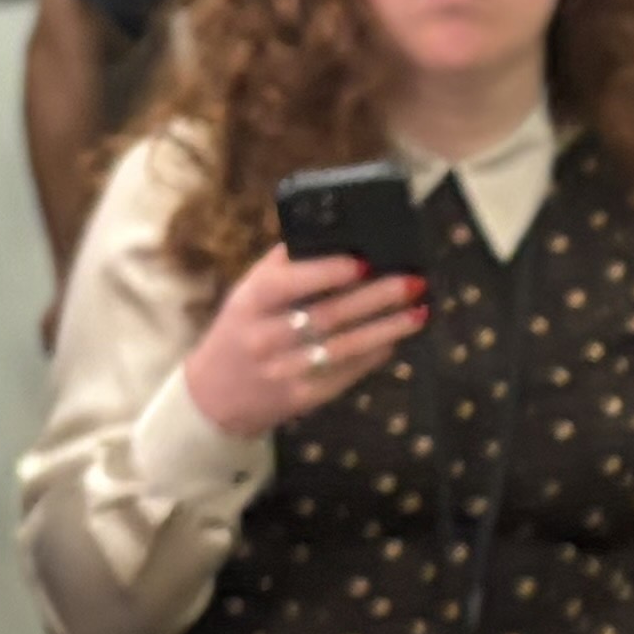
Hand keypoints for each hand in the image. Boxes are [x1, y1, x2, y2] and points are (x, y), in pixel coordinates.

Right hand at [179, 246, 428, 440]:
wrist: (215, 396)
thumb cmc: (243, 328)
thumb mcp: (248, 293)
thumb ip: (284, 267)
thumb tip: (335, 236)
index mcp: (250, 302)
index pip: (287, 283)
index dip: (327, 272)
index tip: (364, 261)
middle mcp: (265, 337)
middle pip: (327, 315)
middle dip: (376, 298)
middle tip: (413, 282)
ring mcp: (284, 371)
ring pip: (344, 347)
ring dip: (387, 329)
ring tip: (419, 312)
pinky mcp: (303, 397)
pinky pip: (346, 373)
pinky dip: (374, 355)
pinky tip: (397, 339)